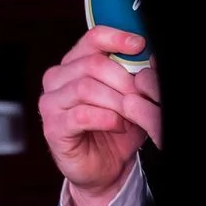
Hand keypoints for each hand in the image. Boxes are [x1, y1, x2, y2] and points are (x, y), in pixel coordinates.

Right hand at [37, 27, 160, 205]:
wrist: (106, 167)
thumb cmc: (116, 128)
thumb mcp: (133, 98)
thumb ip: (139, 77)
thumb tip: (154, 58)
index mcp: (75, 64)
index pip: (92, 38)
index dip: (116, 38)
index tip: (140, 45)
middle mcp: (58, 78)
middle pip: (92, 64)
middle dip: (124, 80)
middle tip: (141, 97)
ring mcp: (51, 102)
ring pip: (85, 88)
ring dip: (116, 101)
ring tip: (130, 115)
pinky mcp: (53, 127)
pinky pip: (81, 114)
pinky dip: (107, 119)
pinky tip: (118, 125)